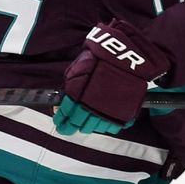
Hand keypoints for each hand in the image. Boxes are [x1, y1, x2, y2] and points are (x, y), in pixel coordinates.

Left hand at [53, 20, 169, 134]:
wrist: (125, 57)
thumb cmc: (100, 59)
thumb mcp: (78, 69)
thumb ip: (70, 86)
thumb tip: (60, 101)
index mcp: (79, 96)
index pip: (67, 114)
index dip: (61, 120)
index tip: (60, 123)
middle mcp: (92, 107)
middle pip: (78, 124)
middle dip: (73, 125)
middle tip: (70, 126)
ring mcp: (108, 112)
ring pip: (94, 127)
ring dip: (89, 125)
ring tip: (87, 122)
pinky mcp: (123, 114)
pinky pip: (112, 127)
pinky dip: (106, 125)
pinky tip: (103, 120)